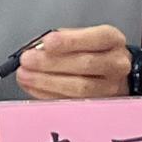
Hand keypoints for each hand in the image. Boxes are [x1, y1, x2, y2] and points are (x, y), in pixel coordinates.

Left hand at [16, 25, 130, 98]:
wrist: (113, 75)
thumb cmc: (94, 51)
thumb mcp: (84, 36)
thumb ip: (64, 38)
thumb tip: (38, 47)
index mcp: (112, 40)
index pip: (96, 38)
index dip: (70, 41)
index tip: (47, 42)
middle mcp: (116, 64)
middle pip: (85, 65)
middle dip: (51, 63)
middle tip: (28, 60)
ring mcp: (110, 88)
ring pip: (79, 88)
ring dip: (47, 82)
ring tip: (25, 75)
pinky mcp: (98, 106)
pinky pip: (72, 102)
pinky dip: (48, 95)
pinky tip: (33, 87)